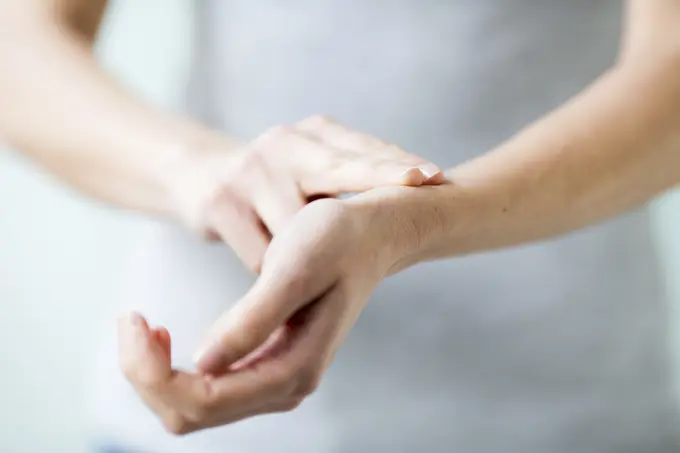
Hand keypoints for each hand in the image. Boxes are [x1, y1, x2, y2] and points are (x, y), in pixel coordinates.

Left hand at [117, 197, 409, 433]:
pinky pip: (208, 389)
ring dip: (157, 373)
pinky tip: (166, 335)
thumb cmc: (337, 241)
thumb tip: (202, 360)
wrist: (370, 236)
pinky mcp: (268, 363)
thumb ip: (253, 319)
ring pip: (195, 406)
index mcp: (293, 368)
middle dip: (147, 375)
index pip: (206, 399)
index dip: (155, 371)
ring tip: (142, 325)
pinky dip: (174, 369)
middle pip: (192, 413)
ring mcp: (277, 378)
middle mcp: (285, 385)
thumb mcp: (294, 268)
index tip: (135, 318)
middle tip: (131, 319)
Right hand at [171, 115, 442, 271]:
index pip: (361, 151)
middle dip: (382, 176)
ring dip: (311, 252)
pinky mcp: (221, 204)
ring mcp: (250, 172)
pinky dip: (276, 268)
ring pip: (300, 230)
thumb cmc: (274, 180)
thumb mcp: (309, 166)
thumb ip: (347, 177)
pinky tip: (274, 268)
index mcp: (311, 134)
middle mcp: (282, 146)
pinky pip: (266, 257)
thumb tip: (410, 199)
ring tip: (314, 260)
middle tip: (421, 181)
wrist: (200, 175)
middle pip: (339, 169)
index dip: (394, 165)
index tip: (432, 176)